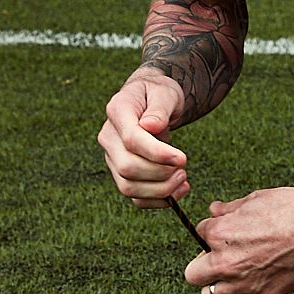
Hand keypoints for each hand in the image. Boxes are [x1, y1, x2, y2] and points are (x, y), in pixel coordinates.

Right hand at [98, 72, 190, 206]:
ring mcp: (112, 157)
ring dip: (160, 190)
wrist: (152, 101)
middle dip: (160, 174)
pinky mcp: (121, 173)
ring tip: (183, 180)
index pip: (131, 139)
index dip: (157, 153)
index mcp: (117, 111)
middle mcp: (109, 137)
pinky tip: (177, 191)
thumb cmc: (159, 94)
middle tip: (184, 169)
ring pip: (128, 187)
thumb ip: (159, 108)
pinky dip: (156, 201)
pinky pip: (134, 197)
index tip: (182, 158)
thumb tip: (150, 126)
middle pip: (127, 168)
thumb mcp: (165, 92)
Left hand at [183, 187, 293, 293]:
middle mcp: (226, 261)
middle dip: (202, 264)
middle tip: (214, 259)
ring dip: (213, 287)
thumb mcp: (255, 199)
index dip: (211, 232)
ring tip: (223, 280)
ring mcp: (243, 283)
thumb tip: (215, 210)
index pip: (199, 234)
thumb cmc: (292, 208)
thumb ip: (229, 208)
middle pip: (193, 274)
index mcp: (220, 233)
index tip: (222, 232)